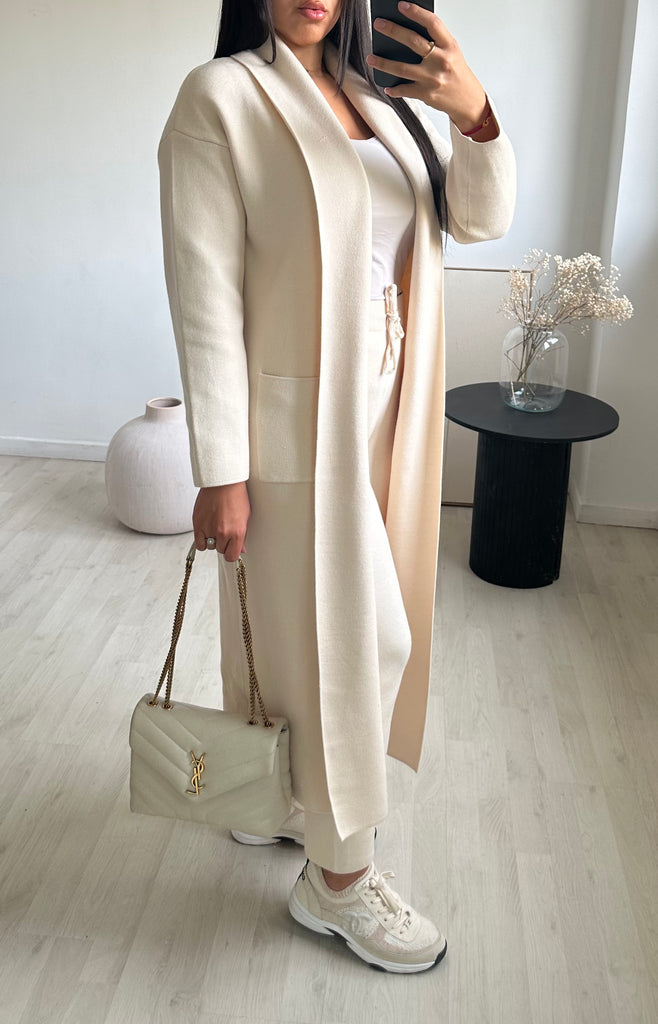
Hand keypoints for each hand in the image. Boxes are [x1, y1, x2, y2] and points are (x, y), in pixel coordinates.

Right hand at [193, 481, 249, 561]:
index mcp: (237, 532)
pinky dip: (202, 540)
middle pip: (221, 550)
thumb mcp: (245, 517)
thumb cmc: (235, 496)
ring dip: (212, 540)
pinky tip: (206, 531)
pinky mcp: (197, 524)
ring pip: (209, 546)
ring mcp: (209, 529)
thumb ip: (242, 536)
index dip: (231, 553)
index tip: (231, 549)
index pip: (232, 556)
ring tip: (215, 527)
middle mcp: (222, 533)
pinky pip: (198, 543)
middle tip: (224, 531)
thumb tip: (241, 550)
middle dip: (223, 543)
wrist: (222, 482)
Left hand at [366, 1, 488, 133]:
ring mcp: (432, 79)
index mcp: (449, 46)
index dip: (416, 13)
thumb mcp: (452, 53)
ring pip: (402, 68)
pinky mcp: (426, 94)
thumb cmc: (457, 73)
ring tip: (371, 57)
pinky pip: (405, 90)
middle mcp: (441, 61)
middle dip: (393, 31)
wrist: (468, 100)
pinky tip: (386, 86)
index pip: (432, 24)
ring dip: (383, 63)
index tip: (402, 6)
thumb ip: (435, 42)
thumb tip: (408, 31)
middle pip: (413, 42)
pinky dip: (394, 89)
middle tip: (379, 24)